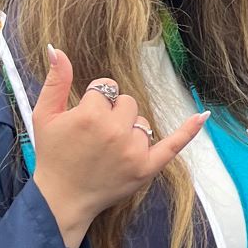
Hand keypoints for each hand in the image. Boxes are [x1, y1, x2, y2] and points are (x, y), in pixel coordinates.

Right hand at [30, 47, 207, 247]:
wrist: (62, 199)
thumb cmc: (53, 155)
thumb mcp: (45, 115)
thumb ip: (55, 81)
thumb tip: (56, 49)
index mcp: (91, 115)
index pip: (106, 88)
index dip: (95, 100)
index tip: (84, 118)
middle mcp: (115, 131)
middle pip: (128, 103)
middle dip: (114, 113)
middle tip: (96, 136)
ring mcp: (133, 150)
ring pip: (143, 122)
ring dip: (130, 130)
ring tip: (110, 149)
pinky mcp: (146, 168)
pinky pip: (173, 145)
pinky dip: (188, 131)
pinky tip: (202, 115)